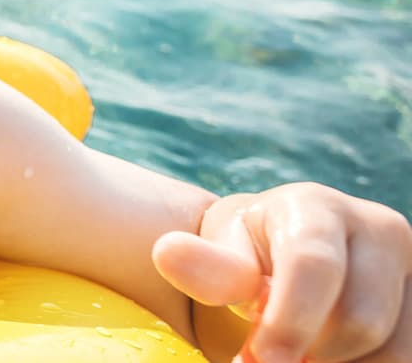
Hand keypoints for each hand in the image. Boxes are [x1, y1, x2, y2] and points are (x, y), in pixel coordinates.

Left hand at [154, 184, 411, 362]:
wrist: (279, 258)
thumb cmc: (243, 255)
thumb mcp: (219, 254)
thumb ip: (207, 266)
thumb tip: (168, 252)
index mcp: (318, 208)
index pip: (313, 265)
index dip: (288, 322)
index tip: (258, 361)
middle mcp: (380, 230)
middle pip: (360, 320)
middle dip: (310, 354)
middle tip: (264, 361)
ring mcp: (410, 271)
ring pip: (392, 350)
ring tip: (297, 355)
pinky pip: (404, 360)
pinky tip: (325, 358)